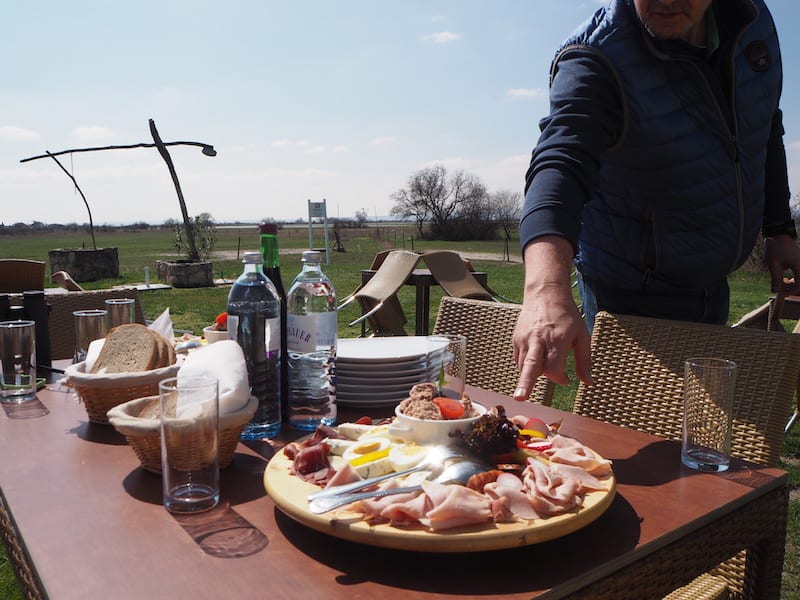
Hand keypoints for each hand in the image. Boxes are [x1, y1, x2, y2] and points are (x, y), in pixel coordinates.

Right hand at [511, 237, 592, 400]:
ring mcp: (524, 339)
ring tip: (529, 387)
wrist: (545, 293)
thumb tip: (588, 383)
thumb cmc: (567, 315)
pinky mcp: (516, 339)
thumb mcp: (582, 336)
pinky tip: (534, 364)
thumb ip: (584, 361)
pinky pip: (520, 360)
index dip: (560, 378)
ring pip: (524, 366)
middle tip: (520, 398)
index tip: (567, 379)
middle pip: (531, 366)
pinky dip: (527, 367)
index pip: (554, 367)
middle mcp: (538, 339)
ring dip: (530, 377)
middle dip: (525, 383)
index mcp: (556, 339)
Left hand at [764, 234, 799, 294]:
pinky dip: (796, 277)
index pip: (799, 284)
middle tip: (784, 289)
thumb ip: (775, 279)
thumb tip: (775, 291)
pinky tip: (788, 278)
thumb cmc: (776, 249)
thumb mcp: (773, 265)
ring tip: (785, 283)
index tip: (782, 293)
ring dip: (796, 283)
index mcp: (799, 266)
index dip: (791, 291)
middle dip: (794, 287)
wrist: (779, 235)